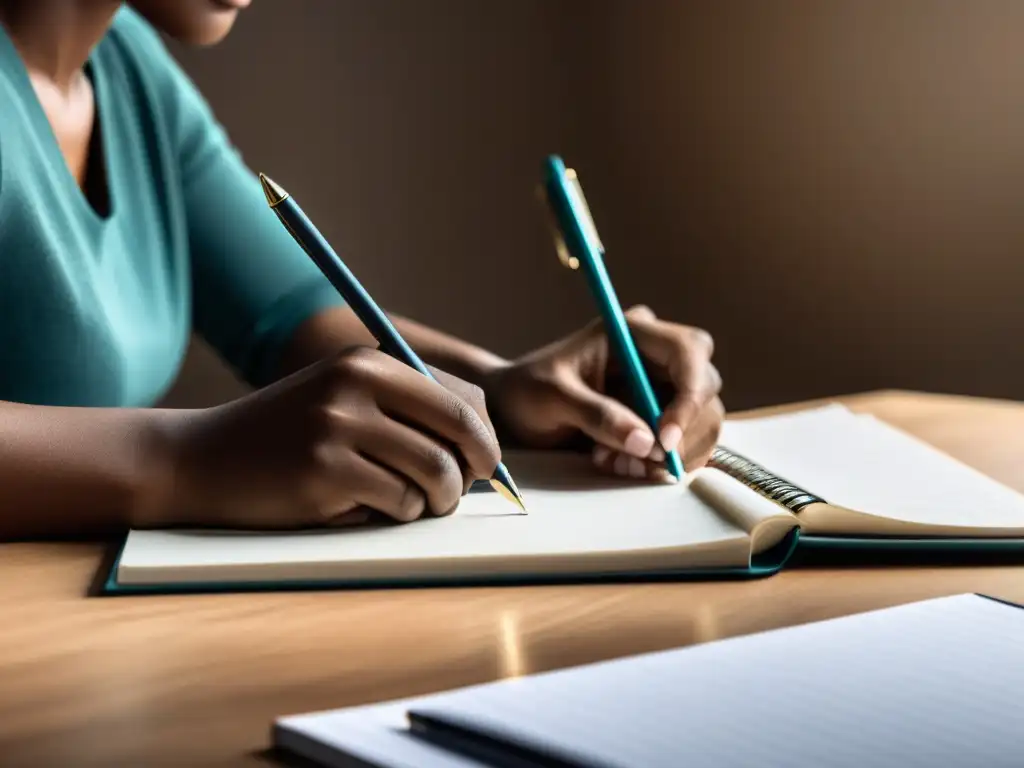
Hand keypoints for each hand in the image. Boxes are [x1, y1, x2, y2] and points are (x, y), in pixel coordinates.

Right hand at [159, 347, 500, 528]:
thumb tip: (484, 444)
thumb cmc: (286, 437)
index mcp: (370, 361)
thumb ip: (407, 409)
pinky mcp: (326, 471)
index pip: (463, 398)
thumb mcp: (343, 399)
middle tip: (455, 493)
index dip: (485, 439)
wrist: (200, 459)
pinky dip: (394, 513)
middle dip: (472, 473)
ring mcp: (340, 426)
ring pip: (435, 474)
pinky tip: (360, 505)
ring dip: (433, 501)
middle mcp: (357, 384)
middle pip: (460, 433)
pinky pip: (399, 502)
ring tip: (409, 503)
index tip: (483, 466)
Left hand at [482, 306, 722, 479]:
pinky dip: (659, 463)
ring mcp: (661, 386)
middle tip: (640, 462)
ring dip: (667, 454)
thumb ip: (598, 416)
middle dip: (680, 432)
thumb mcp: (552, 399)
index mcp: (633, 332)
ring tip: (615, 463)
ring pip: (701, 421)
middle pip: (705, 387)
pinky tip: (620, 465)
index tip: (664, 439)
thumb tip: (646, 441)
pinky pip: (684, 443)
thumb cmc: (526, 391)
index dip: (689, 395)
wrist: (512, 409)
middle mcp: (655, 355)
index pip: (689, 352)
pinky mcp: (659, 416)